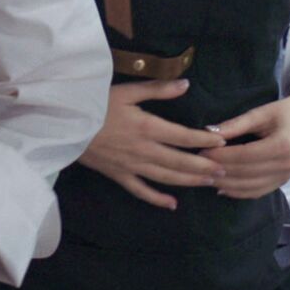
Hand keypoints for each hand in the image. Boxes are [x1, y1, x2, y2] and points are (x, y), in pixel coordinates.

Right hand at [79, 79, 225, 209]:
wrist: (64, 125)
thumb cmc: (95, 103)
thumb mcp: (127, 91)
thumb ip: (158, 89)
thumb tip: (186, 84)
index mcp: (148, 128)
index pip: (183, 136)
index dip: (204, 140)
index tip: (222, 141)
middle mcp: (144, 151)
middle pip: (180, 162)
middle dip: (204, 166)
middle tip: (225, 170)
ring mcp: (131, 167)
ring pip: (166, 178)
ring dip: (189, 181)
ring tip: (209, 183)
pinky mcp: (119, 176)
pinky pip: (141, 191)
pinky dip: (158, 199)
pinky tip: (173, 205)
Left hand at [201, 81, 289, 199]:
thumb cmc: (284, 111)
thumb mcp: (261, 112)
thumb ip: (236, 124)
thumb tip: (208, 132)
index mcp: (282, 145)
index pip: (244, 155)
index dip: (221, 156)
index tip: (200, 152)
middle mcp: (286, 165)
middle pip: (245, 173)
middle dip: (219, 170)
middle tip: (196, 166)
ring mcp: (286, 176)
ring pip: (249, 186)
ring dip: (225, 183)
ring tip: (204, 177)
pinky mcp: (283, 182)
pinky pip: (257, 192)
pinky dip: (238, 192)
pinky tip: (221, 187)